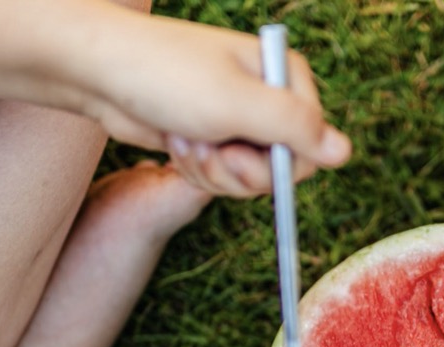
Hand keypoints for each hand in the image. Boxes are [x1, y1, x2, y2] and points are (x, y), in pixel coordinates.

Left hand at [81, 15, 351, 194]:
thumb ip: (296, 128)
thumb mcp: (237, 104)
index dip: (277, 165)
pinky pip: (222, 176)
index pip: (312, 146)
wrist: (97, 71)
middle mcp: (268, 96)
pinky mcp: (212, 135)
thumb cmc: (166, 76)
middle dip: (239, 172)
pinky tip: (176, 143)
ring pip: (248, 178)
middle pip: (281, 168)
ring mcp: (238, 118)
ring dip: (213, 171)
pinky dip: (197, 170)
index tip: (238, 153)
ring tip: (186, 139)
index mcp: (285, 77)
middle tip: (210, 150)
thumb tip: (346, 153)